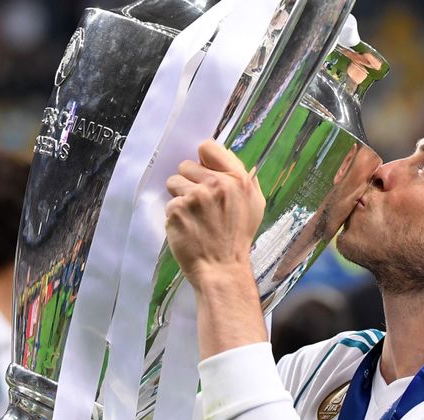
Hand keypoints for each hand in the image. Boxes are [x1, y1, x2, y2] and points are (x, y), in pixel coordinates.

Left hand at [165, 139, 265, 288]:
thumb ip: (243, 178)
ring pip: (174, 181)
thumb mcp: (254, 204)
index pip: (208, 147)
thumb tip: (226, 156)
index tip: (203, 171)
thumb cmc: (238, 237)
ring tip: (193, 215)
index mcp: (238, 179)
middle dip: (190, 181)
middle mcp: (217, 184)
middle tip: (201, 203)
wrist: (222, 268)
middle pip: (186, 165)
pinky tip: (188, 227)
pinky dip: (175, 215)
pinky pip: (169, 202)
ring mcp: (195, 196)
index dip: (203, 159)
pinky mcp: (177, 210)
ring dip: (180, 196)